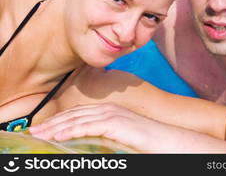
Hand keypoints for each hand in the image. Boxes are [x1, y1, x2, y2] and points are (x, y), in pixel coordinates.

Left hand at [29, 103, 160, 151]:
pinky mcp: (116, 124)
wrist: (168, 140)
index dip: (58, 120)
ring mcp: (112, 115)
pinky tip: (57, 136)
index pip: (77, 114)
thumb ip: (104, 134)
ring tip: (38, 134)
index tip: (43, 128)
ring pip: (77, 119)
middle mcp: (108, 109)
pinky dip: (71, 130)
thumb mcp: (120, 136)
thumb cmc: (146, 141)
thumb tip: (88, 141)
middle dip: (52, 123)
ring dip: (56, 127)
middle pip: (73, 114)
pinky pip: (89, 126)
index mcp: (108, 111)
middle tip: (33, 131)